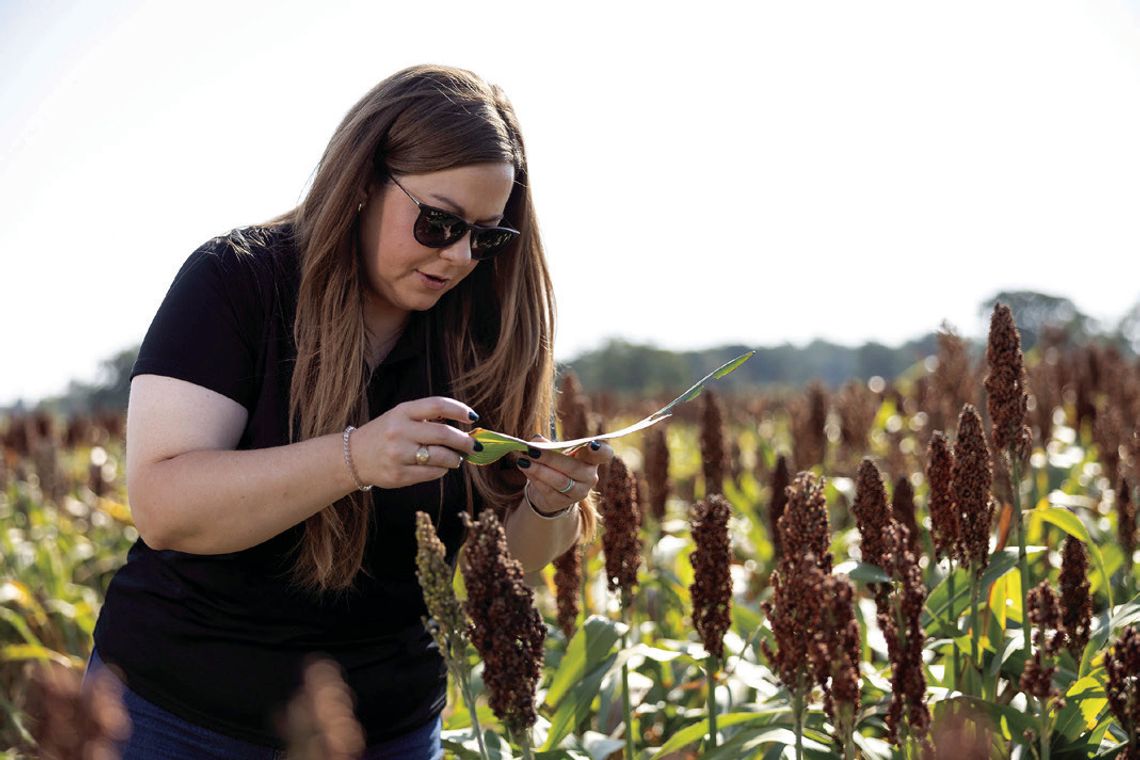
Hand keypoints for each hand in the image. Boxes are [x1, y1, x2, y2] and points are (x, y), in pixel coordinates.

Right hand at [352, 397, 480, 488]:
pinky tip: (440, 467)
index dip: (459, 410)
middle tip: (474, 445)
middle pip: (444, 434)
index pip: (437, 405)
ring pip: (441, 457)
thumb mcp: (401, 417)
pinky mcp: (398, 475)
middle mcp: (399, 431)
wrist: (353, 457)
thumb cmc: (386, 434)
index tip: (473, 417)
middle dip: (465, 441)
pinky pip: (432, 473)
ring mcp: (398, 455)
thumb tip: (466, 427)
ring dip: (456, 459)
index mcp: (402, 412)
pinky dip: (442, 470)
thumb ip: (428, 418)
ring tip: (457, 458)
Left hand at [515, 435, 613, 513]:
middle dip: (550, 458)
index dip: (601, 450)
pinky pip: (549, 491)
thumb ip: (546, 444)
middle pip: (573, 467)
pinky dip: (536, 479)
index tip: (592, 445)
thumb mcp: (554, 451)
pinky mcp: (564, 503)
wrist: (550, 490)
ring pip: (560, 481)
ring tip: (523, 461)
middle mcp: (590, 477)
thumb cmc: (556, 464)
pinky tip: (525, 470)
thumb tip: (535, 440)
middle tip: (531, 450)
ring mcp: (579, 492)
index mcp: (591, 459)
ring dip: (540, 470)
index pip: (604, 454)